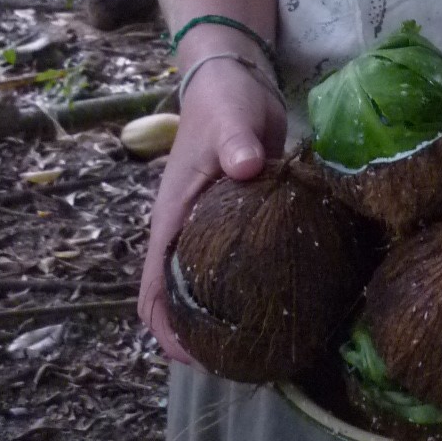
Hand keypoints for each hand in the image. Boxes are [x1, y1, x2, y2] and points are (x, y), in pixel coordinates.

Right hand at [138, 59, 287, 362]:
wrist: (236, 78)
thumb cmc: (223, 101)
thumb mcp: (229, 119)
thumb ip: (235, 143)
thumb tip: (247, 168)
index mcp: (172, 220)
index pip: (153, 290)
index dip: (166, 332)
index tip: (196, 359)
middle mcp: (186, 233)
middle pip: (179, 301)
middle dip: (201, 337)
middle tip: (245, 362)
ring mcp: (212, 229)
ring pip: (209, 287)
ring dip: (226, 317)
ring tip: (267, 344)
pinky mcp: (240, 219)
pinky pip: (240, 264)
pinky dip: (252, 287)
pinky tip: (288, 298)